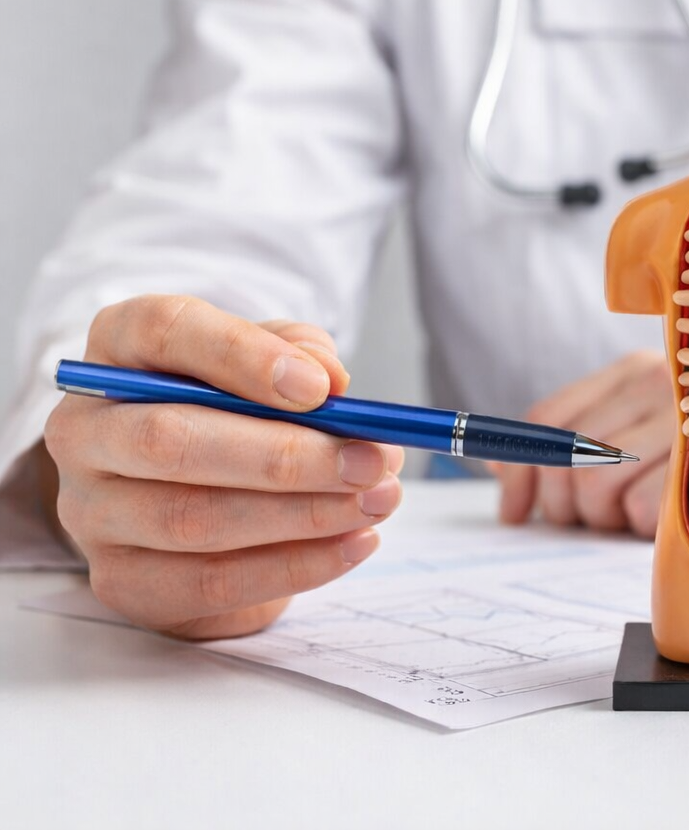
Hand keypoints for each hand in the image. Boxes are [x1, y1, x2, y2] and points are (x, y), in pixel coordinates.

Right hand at [44, 295, 404, 638]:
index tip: (321, 388)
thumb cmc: (237, 410)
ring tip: (377, 500)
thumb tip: (329, 379)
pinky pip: (210, 582)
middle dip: (286, 456)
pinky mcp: (120, 580)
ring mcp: (91, 511)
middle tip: (371, 461)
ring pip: (192, 519)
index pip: (160, 331)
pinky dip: (295, 566)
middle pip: (169, 440)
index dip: (242, 355)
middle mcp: (85, 429)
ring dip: (303, 514)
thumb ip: (300, 352)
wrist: (195, 494)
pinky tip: (354, 543)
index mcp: (117, 347)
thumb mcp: (270, 359)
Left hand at [494, 351, 674, 536]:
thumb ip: (570, 442)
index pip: (546, 417)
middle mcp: (657, 384)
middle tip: (588, 519)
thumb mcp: (630, 436)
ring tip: (628, 516)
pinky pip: (638, 505)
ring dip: (602, 516)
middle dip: (561, 503)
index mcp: (631, 372)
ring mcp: (685, 421)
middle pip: (563, 453)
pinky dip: (640, 524)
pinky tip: (659, 519)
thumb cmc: (683, 462)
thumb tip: (501, 467)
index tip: (512, 512)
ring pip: (594, 481)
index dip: (518, 469)